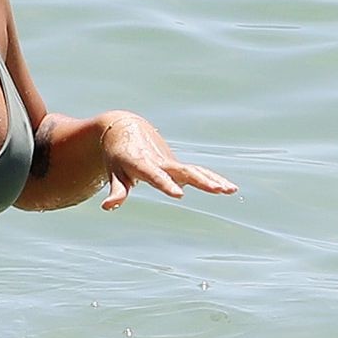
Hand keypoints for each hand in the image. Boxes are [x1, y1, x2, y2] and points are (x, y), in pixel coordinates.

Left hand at [97, 113, 240, 210]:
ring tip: (230, 190)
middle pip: (184, 171)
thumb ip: (116, 192)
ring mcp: (172, 162)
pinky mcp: (178, 165)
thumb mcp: (114, 174)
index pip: (156, 176)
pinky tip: (229, 189)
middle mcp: (161, 162)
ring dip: (213, 180)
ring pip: (196, 170)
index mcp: (143, 164)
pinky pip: (198, 171)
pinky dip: (212, 178)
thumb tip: (107, 208)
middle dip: (201, 181)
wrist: (126, 130)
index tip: (179, 195)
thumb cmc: (117, 157)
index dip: (167, 185)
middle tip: (217, 190)